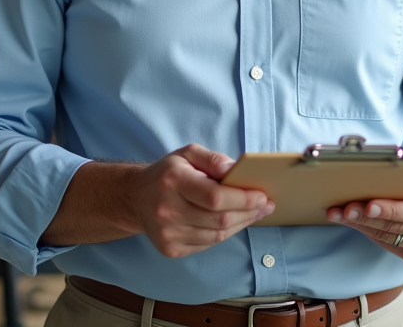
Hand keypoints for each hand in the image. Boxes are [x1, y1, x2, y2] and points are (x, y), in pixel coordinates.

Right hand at [132, 143, 275, 258]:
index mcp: (172, 181)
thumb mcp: (188, 154)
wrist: (137, 198)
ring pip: (217, 235)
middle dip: (248, 212)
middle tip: (265, 205)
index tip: (262, 196)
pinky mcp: (170, 249)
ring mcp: (167, 233)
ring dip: (241, 224)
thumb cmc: (168, 173)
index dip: (243, 199)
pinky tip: (234, 223)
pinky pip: (208, 244)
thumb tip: (235, 169)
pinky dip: (225, 233)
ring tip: (255, 213)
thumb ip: (213, 159)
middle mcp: (167, 210)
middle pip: (219, 219)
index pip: (215, 197)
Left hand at [325, 182, 402, 261]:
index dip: (390, 210)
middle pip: (395, 226)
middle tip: (344, 209)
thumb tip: (369, 174)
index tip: (368, 205)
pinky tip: (350, 221)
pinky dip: (366, 231)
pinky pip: (385, 243)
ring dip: (359, 224)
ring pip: (385, 236)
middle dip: (365, 217)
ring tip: (337, 214)